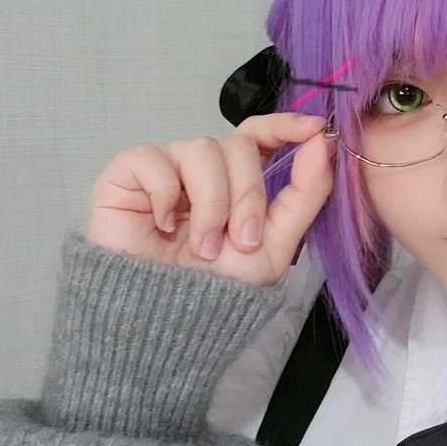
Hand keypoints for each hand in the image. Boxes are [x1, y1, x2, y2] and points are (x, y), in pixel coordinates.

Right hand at [85, 113, 332, 285]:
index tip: (313, 128)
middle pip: (237, 145)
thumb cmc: (215, 288)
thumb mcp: (274, 245)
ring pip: (201, 149)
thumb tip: (321, 142)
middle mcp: (202, 169)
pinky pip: (153, 158)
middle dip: (247, 195)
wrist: (165, 320)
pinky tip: (162, 225)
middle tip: (239, 241)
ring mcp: (164, 168)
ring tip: (202, 248)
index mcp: (236, 181)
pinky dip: (165, 193)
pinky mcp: (125, 175)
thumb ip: (304, 193)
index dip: (284, 125)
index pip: (259, 134)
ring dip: (211, 204)